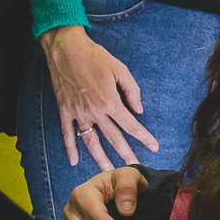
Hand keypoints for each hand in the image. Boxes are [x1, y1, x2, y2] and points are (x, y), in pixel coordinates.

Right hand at [41, 25, 158, 170]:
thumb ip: (132, 91)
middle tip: (136, 167)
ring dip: (100, 158)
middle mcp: (94, 111)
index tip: (155, 147)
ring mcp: (78, 112)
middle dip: (126, 154)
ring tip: (109, 171)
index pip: (131, 125)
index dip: (144, 137)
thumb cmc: (95, 57)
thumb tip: (139, 110)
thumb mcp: (120, 70)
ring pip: (91, 141)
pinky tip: (74, 161)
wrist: (65, 48)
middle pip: (113, 138)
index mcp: (110, 101)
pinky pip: (67, 134)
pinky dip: (70, 148)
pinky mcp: (64, 110)